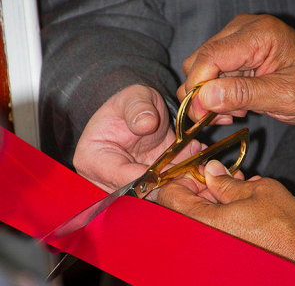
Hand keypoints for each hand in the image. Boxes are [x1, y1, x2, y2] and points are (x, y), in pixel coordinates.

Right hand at [73, 85, 201, 192]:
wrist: (138, 112)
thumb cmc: (130, 104)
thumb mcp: (134, 97)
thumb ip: (138, 107)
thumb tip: (146, 124)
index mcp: (94, 158)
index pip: (120, 177)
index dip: (147, 177)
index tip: (170, 170)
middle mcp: (108, 178)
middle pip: (137, 194)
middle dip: (168, 186)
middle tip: (194, 175)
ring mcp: (129, 184)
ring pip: (155, 196)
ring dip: (180, 186)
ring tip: (200, 172)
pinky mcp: (148, 185)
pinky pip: (166, 190)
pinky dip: (184, 181)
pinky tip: (198, 167)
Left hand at [158, 160, 294, 265]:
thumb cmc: (284, 231)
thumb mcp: (257, 192)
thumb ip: (227, 181)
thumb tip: (211, 170)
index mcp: (204, 220)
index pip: (170, 194)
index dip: (183, 176)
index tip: (199, 170)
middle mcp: (203, 235)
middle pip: (185, 203)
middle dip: (203, 184)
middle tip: (221, 174)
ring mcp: (212, 243)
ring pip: (201, 212)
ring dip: (215, 195)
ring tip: (237, 183)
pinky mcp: (224, 247)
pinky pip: (213, 224)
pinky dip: (221, 209)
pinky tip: (240, 198)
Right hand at [178, 14, 294, 124]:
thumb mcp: (284, 96)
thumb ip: (243, 95)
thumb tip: (203, 97)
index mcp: (259, 35)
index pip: (209, 56)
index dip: (197, 87)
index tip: (201, 115)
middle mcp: (242, 29)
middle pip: (198, 61)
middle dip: (201, 94)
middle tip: (221, 117)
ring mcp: (236, 37)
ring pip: (199, 67)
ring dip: (208, 94)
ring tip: (233, 110)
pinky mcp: (233, 48)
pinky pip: (209, 70)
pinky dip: (215, 91)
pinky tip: (234, 102)